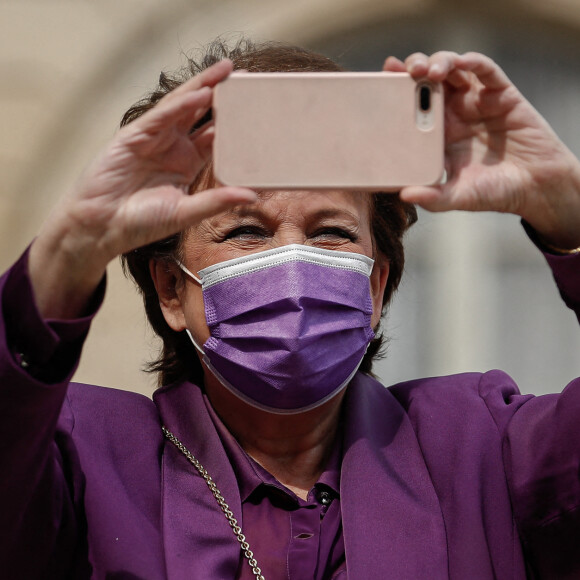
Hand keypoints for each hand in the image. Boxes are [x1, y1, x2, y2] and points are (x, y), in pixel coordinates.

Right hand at [29, 59, 255, 318]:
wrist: (103, 226)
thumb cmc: (142, 222)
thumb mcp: (186, 212)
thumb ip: (217, 201)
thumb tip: (252, 195)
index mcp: (188, 163)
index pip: (217, 137)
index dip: (236, 124)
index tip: (259, 111)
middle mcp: (174, 147)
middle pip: (203, 115)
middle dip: (222, 96)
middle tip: (246, 79)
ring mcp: (154, 139)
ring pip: (183, 107)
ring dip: (204, 88)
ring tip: (227, 71)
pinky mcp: (134, 136)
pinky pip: (161, 117)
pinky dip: (180, 105)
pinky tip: (201, 93)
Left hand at [384, 51, 579, 248]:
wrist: (534, 188)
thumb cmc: (493, 191)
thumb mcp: (458, 197)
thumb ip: (433, 197)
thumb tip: (404, 195)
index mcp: (437, 134)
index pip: (411, 106)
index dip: (396, 91)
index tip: (379, 81)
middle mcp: (454, 113)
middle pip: (427, 81)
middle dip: (412, 70)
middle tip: (400, 71)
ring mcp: (477, 101)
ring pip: (453, 70)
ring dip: (438, 63)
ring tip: (427, 71)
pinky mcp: (501, 94)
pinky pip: (486, 71)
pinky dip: (473, 62)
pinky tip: (461, 62)